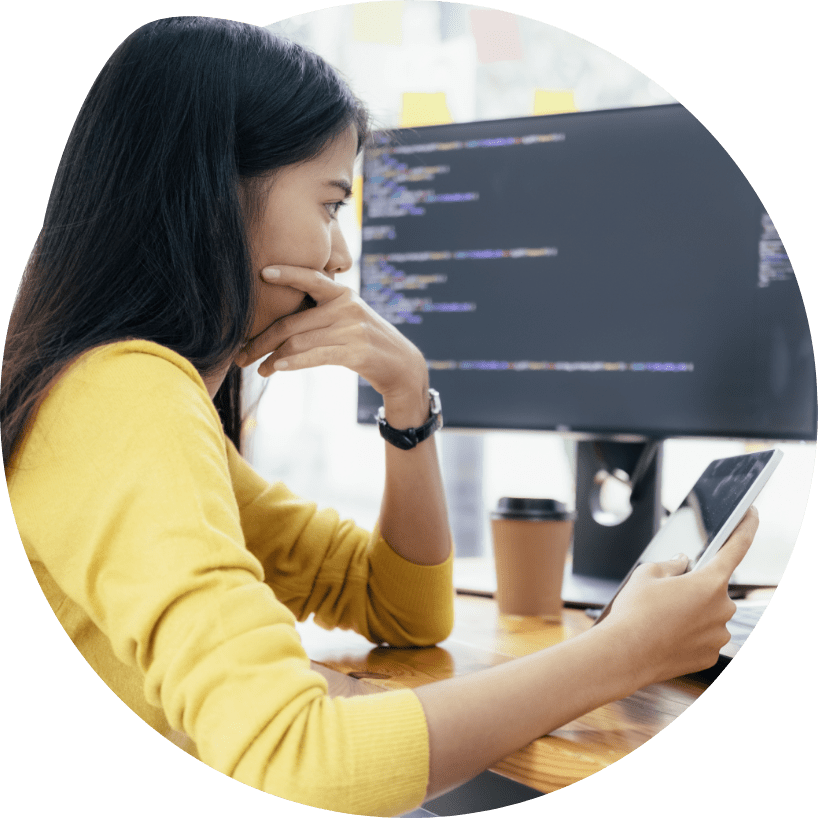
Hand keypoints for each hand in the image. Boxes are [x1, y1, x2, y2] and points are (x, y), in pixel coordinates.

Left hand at [235, 266, 427, 400]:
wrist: (400, 365)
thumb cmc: (365, 342)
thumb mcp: (347, 318)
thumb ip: (320, 313)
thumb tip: (279, 324)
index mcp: (342, 294)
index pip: (310, 278)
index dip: (286, 273)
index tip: (261, 272)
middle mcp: (346, 306)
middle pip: (292, 322)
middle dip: (261, 339)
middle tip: (241, 353)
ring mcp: (351, 329)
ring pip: (299, 341)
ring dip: (272, 357)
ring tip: (256, 368)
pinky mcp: (355, 351)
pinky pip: (315, 355)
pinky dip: (292, 362)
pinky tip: (276, 368)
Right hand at [599, 507, 758, 684]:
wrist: (624, 654)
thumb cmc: (634, 613)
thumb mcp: (647, 574)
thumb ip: (672, 563)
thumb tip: (683, 563)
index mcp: (710, 582)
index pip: (737, 547)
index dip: (746, 526)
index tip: (751, 514)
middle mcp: (722, 609)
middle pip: (715, 587)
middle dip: (696, 585)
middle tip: (668, 593)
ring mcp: (719, 635)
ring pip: (710, 613)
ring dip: (693, 611)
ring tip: (663, 617)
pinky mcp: (711, 655)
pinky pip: (705, 636)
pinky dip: (690, 632)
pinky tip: (668, 634)